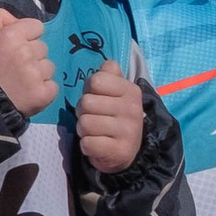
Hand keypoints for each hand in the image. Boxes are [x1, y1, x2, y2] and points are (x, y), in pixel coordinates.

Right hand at [0, 8, 56, 117]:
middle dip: (32, 55)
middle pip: (43, 47)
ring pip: (49, 66)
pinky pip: (52, 85)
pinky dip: (43, 90)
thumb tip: (14, 17)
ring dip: (38, 73)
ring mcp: (36, 74)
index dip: (27, 36)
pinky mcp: (44, 93)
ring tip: (21, 82)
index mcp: (11, 36)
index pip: (37, 26)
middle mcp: (26, 52)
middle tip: (16, 68)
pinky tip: (28, 93)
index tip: (16, 47)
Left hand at [73, 59, 146, 175]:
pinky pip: (87, 143)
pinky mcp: (120, 151)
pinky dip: (87, 145)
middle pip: (86, 102)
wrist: (125, 151)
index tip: (97, 100)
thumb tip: (108, 64)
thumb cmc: (113, 117)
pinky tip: (97, 144)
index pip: (95, 81)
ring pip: (85, 123)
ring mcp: (128, 131)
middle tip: (95, 118)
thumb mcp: (115, 93)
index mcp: (131, 91)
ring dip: (84, 130)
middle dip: (83, 112)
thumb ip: (109, 75)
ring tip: (95, 132)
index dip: (89, 91)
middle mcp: (132, 109)